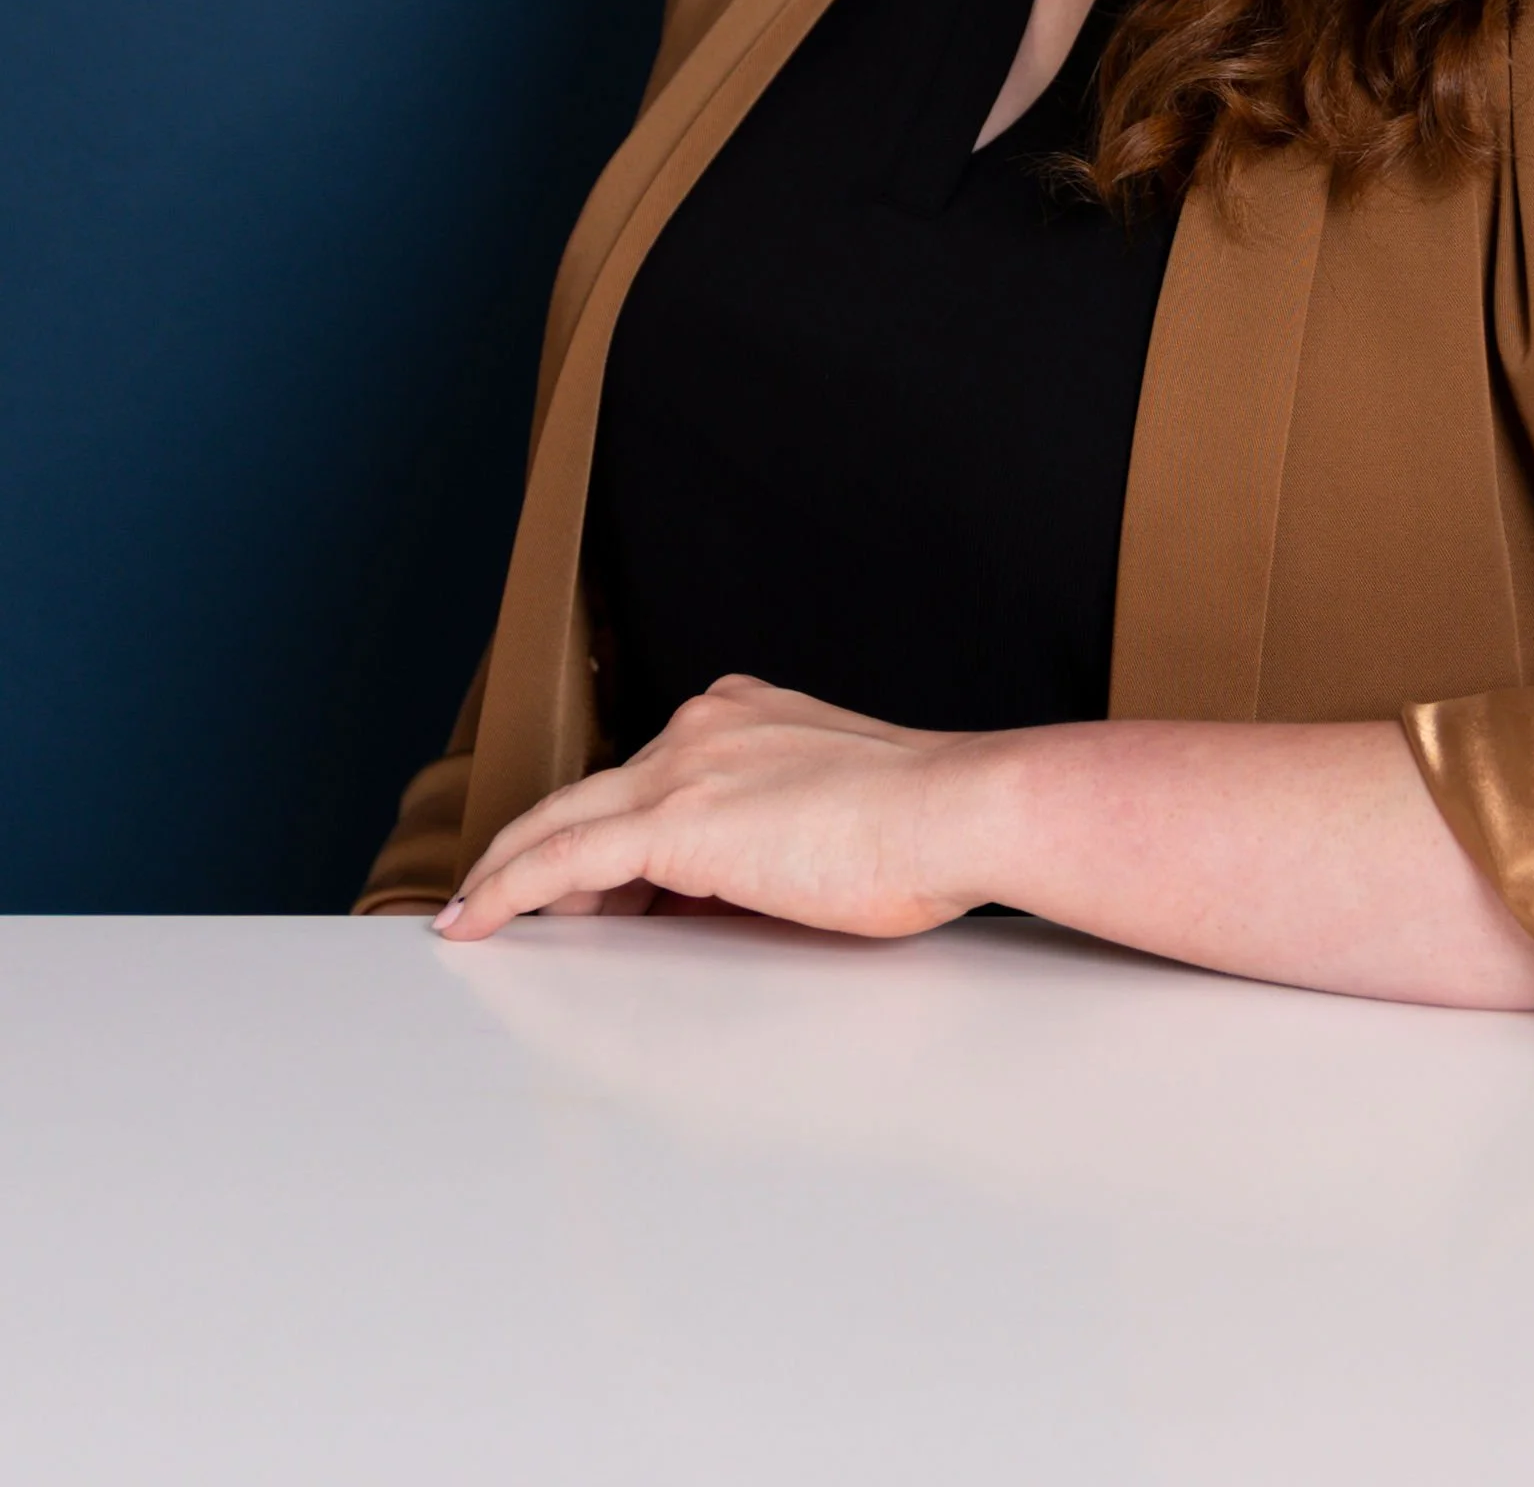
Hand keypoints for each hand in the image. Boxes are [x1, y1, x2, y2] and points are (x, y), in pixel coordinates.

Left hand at [433, 675, 985, 943]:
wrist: (955, 811)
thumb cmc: (923, 829)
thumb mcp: (829, 819)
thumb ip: (765, 838)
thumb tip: (728, 895)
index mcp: (747, 715)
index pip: (648, 778)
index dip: (602, 835)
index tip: (580, 877)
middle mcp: (705, 724)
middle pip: (595, 796)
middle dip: (544, 856)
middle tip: (507, 907)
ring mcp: (686, 764)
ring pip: (564, 822)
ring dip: (520, 875)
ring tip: (480, 919)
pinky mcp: (673, 818)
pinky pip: (559, 859)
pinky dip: (507, 889)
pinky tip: (476, 920)